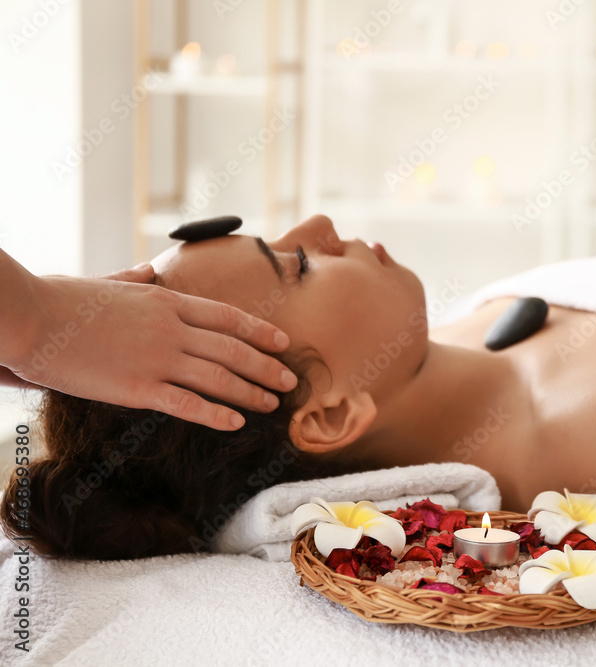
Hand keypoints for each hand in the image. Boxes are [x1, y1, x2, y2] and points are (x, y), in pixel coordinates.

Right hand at [7, 263, 298, 429]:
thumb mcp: (107, 282)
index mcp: (167, 301)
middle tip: (291, 381)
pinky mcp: (136, 388)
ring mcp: (157, 359)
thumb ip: (135, 278)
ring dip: (251, 393)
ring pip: (219, 378)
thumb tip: (149, 267)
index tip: (283, 343)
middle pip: (233, 350)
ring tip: (273, 404)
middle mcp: (171, 329)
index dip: (260, 332)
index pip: (228, 317)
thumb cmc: (62, 300)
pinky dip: (216, 414)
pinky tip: (237, 423)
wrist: (29, 317)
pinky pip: (188, 404)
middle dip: (267, 367)